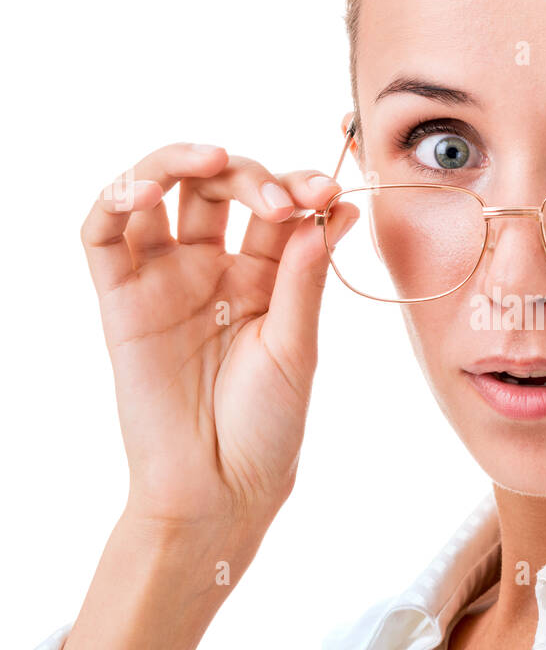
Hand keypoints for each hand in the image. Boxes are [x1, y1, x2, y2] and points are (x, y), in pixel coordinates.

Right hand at [80, 143, 357, 530]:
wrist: (218, 489)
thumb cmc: (267, 428)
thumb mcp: (297, 346)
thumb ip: (306, 277)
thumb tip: (337, 209)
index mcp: (265, 278)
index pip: (277, 208)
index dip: (300, 187)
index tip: (328, 191)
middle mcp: (213, 270)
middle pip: (220, 187)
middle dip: (254, 175)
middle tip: (284, 199)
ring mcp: (165, 279)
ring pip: (160, 191)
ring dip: (182, 161)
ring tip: (214, 160)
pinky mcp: (120, 297)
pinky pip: (104, 233)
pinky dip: (117, 197)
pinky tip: (146, 190)